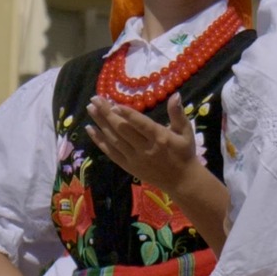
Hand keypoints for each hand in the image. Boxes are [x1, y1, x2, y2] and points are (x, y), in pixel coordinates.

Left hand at [87, 92, 201, 189]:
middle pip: (123, 130)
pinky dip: (100, 140)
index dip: (128, 115)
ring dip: (100, 123)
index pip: (141, 125)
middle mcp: (145, 149)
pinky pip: (111, 152)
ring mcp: (134, 158)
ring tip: (90, 109)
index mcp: (160, 138)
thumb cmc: (184, 153)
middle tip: (95, 99)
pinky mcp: (128, 166)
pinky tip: (90, 129)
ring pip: (114, 139)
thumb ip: (178, 113)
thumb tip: (175, 95)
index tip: (114, 104)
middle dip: (107, 113)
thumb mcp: (186, 132)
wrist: (181, 180)